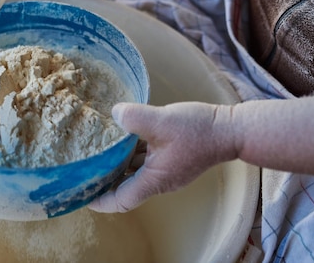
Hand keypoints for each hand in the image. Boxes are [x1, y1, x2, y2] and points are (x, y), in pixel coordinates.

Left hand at [89, 101, 237, 212]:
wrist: (231, 130)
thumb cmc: (199, 130)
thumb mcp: (163, 121)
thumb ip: (135, 118)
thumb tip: (114, 113)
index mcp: (154, 180)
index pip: (121, 200)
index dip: (100, 200)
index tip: (82, 193)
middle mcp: (159, 180)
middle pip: (124, 187)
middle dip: (104, 179)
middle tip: (84, 168)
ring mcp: (166, 169)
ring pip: (134, 171)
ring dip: (117, 163)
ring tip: (97, 150)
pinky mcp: (171, 158)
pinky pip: (146, 159)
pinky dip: (132, 152)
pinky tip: (122, 136)